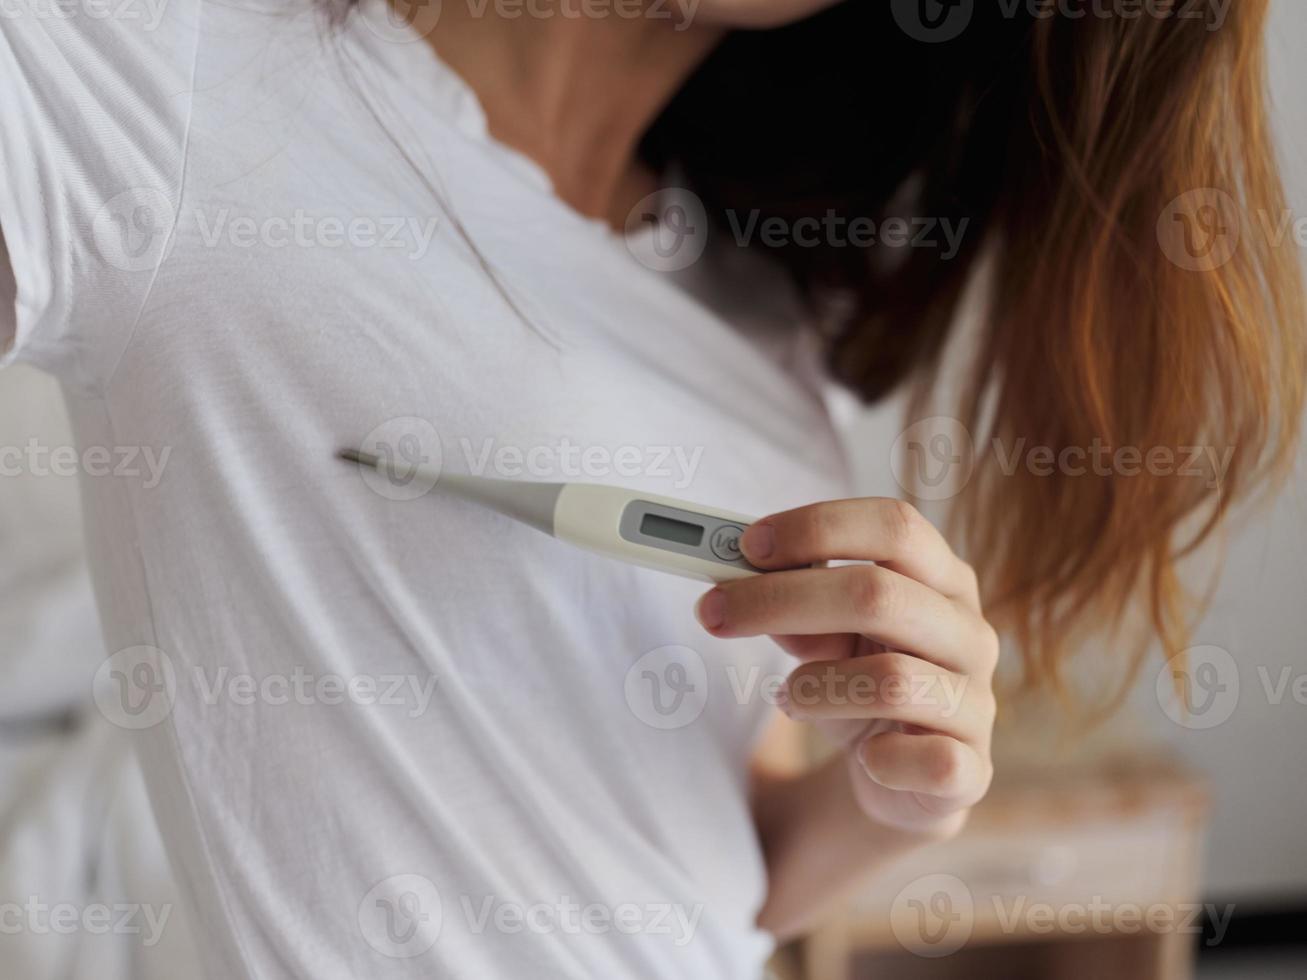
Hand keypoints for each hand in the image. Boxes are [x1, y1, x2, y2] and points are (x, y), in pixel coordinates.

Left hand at [696, 499, 996, 837]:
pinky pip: (931, 759)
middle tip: (713, 612)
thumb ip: (794, 609)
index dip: (817, 528)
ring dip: (814, 686)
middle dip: (780, 599)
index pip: (894, 526)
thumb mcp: (824, 639)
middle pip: (878, 594)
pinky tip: (864, 758)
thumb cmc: (861, 683)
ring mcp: (977, 702)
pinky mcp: (972, 770)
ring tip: (787, 697)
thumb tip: (741, 586)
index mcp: (942, 579)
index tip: (747, 546)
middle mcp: (969, 632)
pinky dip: (881, 759)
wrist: (902, 776)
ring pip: (892, 679)